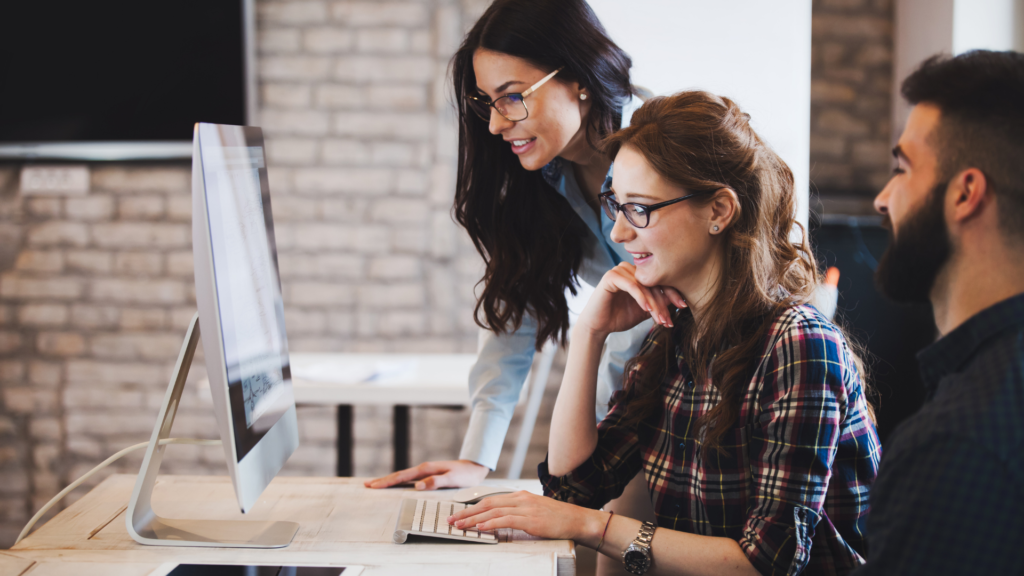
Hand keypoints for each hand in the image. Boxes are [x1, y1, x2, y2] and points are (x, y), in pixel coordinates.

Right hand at [363, 459, 488, 489]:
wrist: (474, 468)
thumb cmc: (465, 475)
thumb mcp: (453, 479)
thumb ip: (436, 482)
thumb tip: (417, 485)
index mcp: (426, 470)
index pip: (402, 476)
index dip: (387, 481)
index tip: (374, 485)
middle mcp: (423, 469)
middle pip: (399, 475)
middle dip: (382, 480)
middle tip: (367, 485)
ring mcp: (424, 472)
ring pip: (402, 477)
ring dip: (388, 481)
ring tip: (375, 485)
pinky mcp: (427, 475)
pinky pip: (409, 479)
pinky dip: (398, 481)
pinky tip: (394, 485)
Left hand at [446, 491, 605, 542]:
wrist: (577, 520)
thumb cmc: (557, 519)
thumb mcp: (534, 512)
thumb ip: (517, 514)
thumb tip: (499, 521)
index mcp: (520, 496)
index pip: (490, 500)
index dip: (472, 507)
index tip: (459, 514)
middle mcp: (520, 498)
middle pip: (487, 503)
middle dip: (467, 512)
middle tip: (452, 520)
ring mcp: (526, 508)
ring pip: (493, 511)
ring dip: (474, 519)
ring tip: (460, 526)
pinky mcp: (531, 519)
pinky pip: (506, 520)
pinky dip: (491, 523)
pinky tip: (480, 528)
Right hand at [576, 262, 686, 337]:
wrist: (598, 326)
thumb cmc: (619, 317)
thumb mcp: (645, 310)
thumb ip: (659, 303)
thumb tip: (679, 300)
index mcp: (638, 274)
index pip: (659, 280)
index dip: (672, 293)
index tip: (683, 306)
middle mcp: (629, 268)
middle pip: (653, 283)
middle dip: (663, 304)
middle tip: (669, 319)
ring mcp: (619, 271)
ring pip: (643, 286)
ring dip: (653, 304)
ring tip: (659, 319)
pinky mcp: (611, 277)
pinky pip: (631, 286)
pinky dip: (640, 298)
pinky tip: (646, 310)